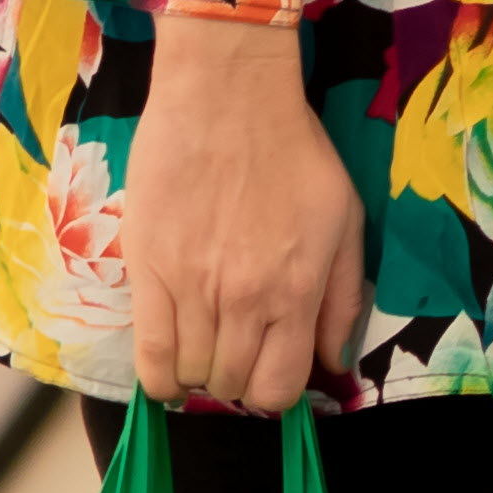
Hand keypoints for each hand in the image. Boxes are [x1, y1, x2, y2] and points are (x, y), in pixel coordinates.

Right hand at [121, 14, 364, 415]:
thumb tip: (335, 359)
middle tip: (235, 356)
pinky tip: (167, 371)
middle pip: (232, 386)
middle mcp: (245, 300)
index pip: (281, 386)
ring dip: (198, 374)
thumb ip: (343, 296)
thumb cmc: (294, 151)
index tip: (269, 376)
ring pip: (191, 373)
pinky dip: (158, 376)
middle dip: (236, 383)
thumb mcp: (345, 219)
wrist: (226, 98)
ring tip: (203, 349)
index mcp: (298, 289)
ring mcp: (193, 288)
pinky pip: (147, 353)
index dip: (274, 394)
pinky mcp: (148, 271)